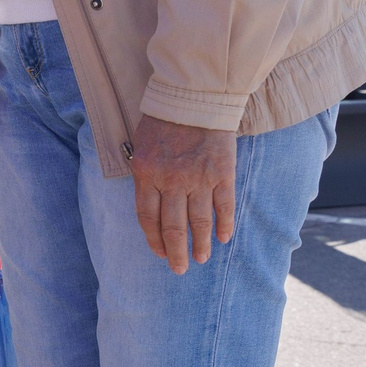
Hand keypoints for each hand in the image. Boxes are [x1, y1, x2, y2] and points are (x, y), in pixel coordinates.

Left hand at [132, 116, 236, 273]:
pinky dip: (224, 225)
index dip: (154, 240)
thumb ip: (145, 177)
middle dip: (176, 253)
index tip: (159, 253)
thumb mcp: (141, 147)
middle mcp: (172, 181)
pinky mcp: (222, 173)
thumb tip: (151, 208)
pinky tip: (224, 238)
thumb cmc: (163, 121)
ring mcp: (198, 179)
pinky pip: (223, 206)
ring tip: (201, 259)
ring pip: (199, 222)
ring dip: (201, 244)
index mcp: (147, 175)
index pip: (148, 218)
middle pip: (173, 227)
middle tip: (179, 269)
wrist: (194, 97)